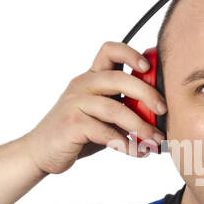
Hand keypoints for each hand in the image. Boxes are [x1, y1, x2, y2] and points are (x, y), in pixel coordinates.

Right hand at [20, 41, 168, 175]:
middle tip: (163, 109)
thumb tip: (160, 112)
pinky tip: (138, 152)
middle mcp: (82, 85)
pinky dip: (126, 144)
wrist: (40, 152)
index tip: (148, 66)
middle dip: (146, 93)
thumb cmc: (76, 133)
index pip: (110, 51)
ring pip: (114, 108)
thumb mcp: (101, 115)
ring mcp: (75, 104)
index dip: (131, 53)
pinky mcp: (71, 124)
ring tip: (155, 139)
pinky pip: (105, 132)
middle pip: (118, 78)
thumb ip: (123, 108)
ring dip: (140, 125)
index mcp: (91, 78)